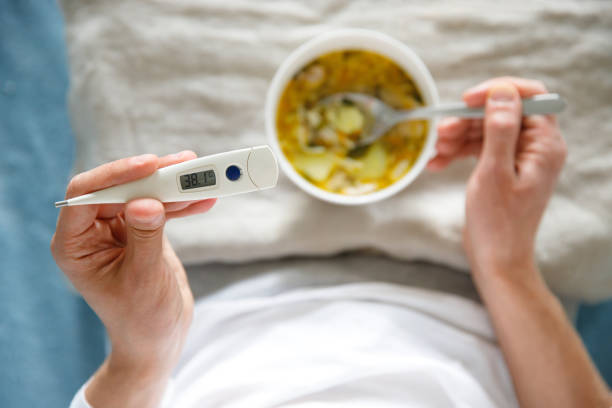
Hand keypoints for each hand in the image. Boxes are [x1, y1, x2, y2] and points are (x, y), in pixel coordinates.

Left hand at [51, 151, 214, 406]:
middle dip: (154, 177)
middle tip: (186, 165)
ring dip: (174, 186)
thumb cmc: (142, 319)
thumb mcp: (143, 279)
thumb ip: (145, 238)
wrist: (158, 339)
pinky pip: (161, 206)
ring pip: (143, 192)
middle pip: (120, 188)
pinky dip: (183, 202)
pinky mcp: (142, 229)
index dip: (116, 175)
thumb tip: (146, 201)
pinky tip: (204, 199)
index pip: (86, 195)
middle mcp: (92, 231)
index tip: (150, 165)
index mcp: (75, 245)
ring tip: (203, 178)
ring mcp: (118, 229)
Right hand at [427, 77, 566, 280]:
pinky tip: (437, 163)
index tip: (466, 100)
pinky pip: (479, 148)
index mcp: (544, 145)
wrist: (497, 258)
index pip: (528, 97)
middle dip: (467, 121)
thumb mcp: (494, 172)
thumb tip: (502, 92)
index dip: (497, 92)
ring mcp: (519, 158)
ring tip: (435, 152)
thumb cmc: (498, 222)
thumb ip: (500, 129)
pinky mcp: (503, 168)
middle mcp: (536, 147)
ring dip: (458, 137)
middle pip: (500, 114)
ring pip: (485, 131)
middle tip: (441, 133)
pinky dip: (458, 152)